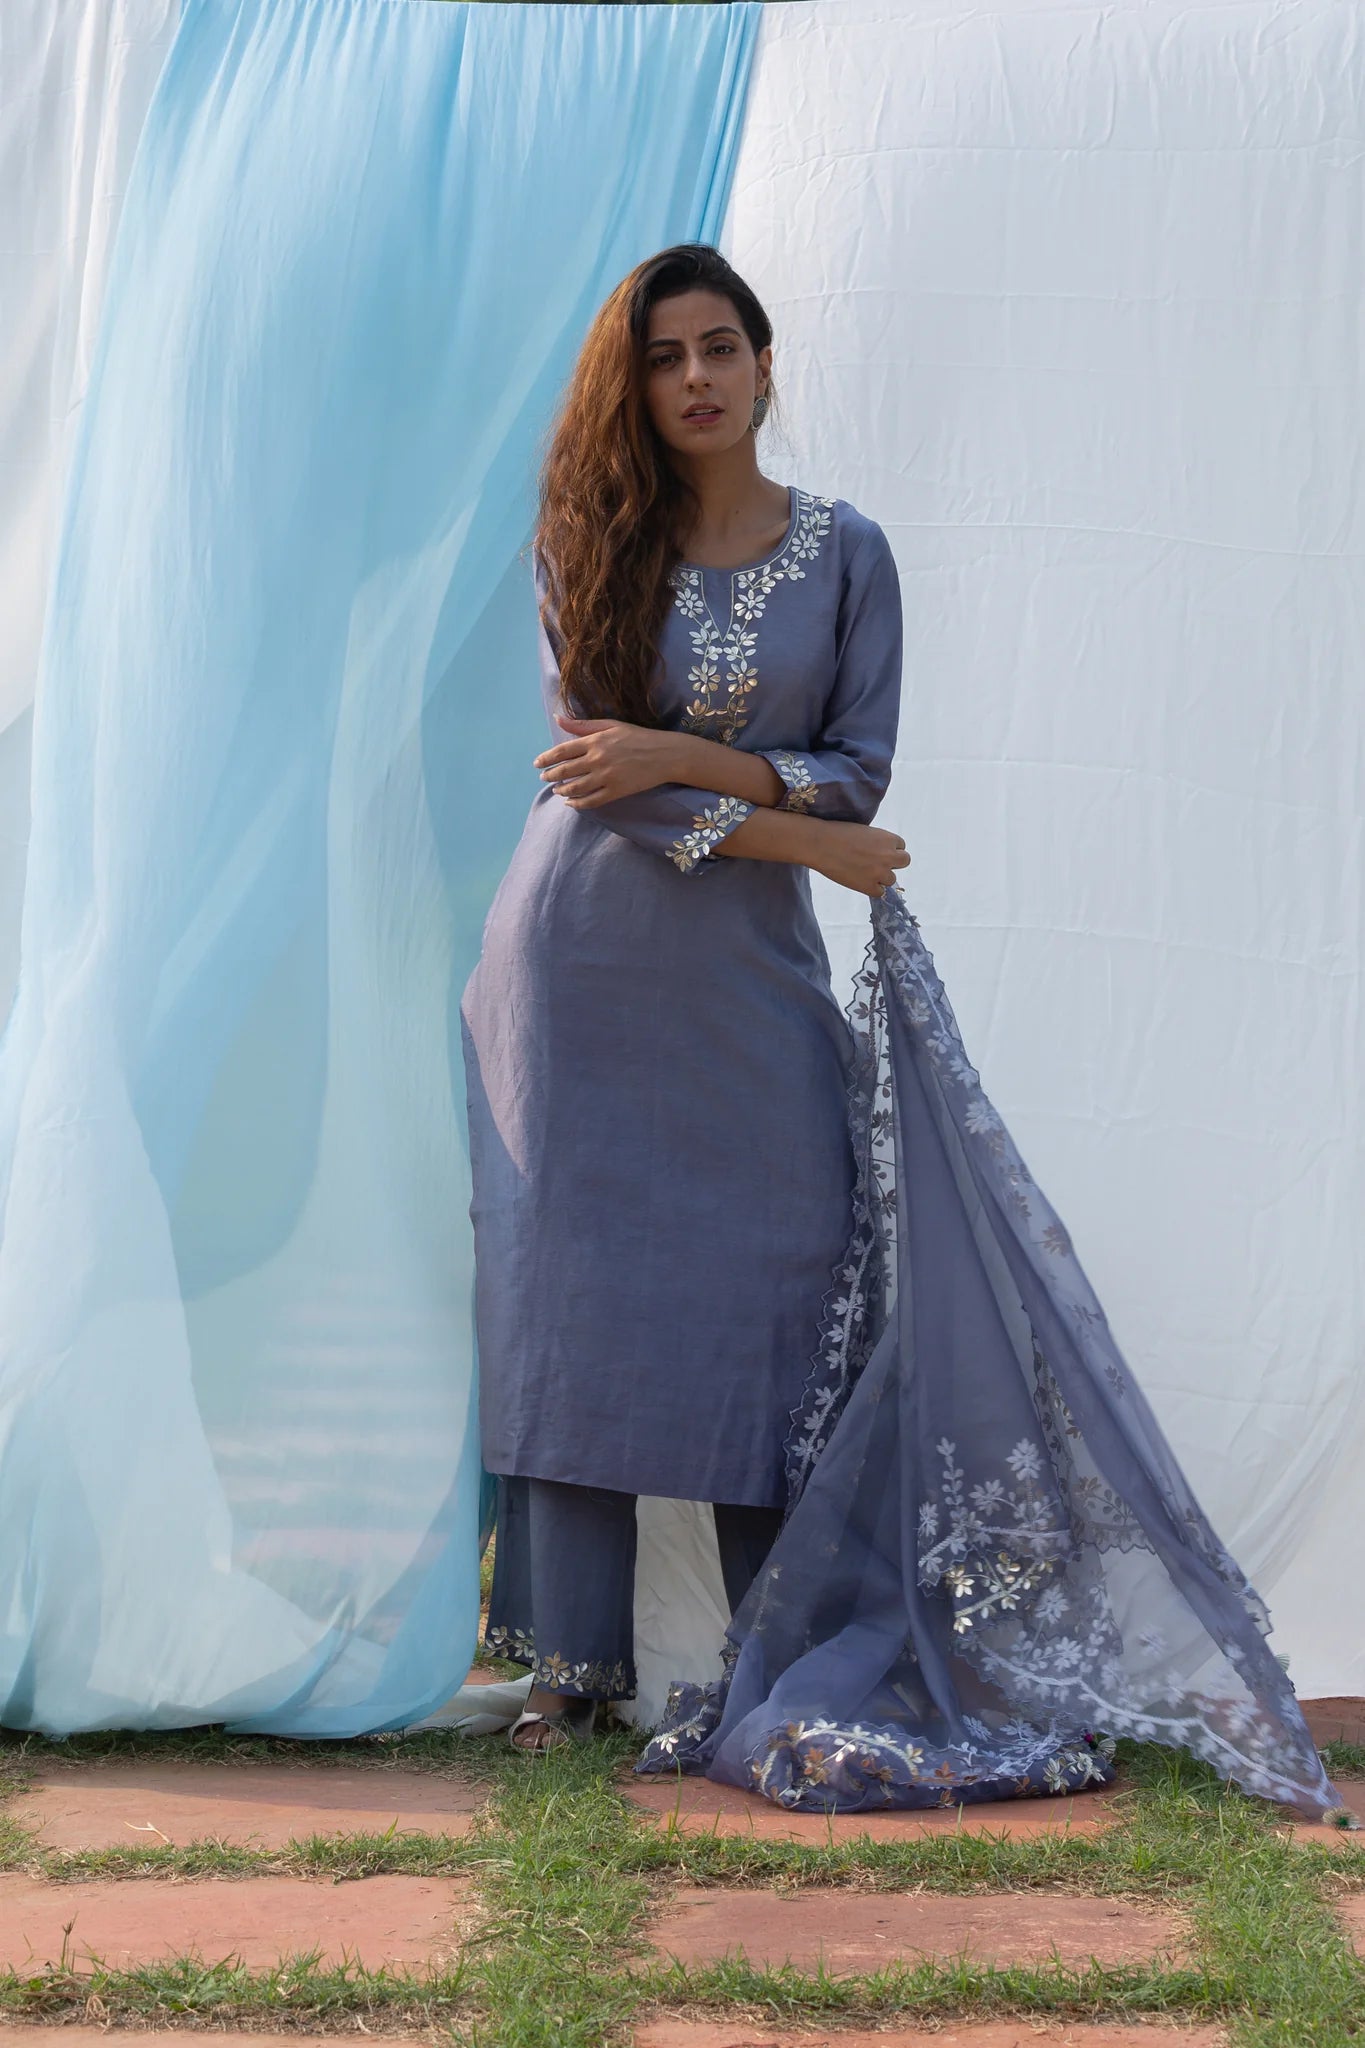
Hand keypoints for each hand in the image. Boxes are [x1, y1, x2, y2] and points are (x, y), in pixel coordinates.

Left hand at [535, 716, 675, 807]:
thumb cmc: (637, 737)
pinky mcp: (615, 792)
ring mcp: (606, 778)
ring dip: (562, 790)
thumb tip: (558, 719)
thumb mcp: (610, 725)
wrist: (665, 754)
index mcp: (595, 741)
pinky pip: (591, 801)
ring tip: (557, 790)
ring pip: (575, 788)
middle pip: (565, 771)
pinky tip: (571, 803)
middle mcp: (597, 760)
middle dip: (550, 775)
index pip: (562, 751)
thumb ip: (582, 725)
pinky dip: (577, 804)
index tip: (537, 764)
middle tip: (544, 778)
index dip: (546, 758)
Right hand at [808, 822, 910, 898]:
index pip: (901, 846)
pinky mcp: (868, 887)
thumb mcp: (865, 831)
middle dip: (893, 862)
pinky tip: (861, 881)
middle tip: (877, 862)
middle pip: (904, 861)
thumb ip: (877, 842)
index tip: (878, 850)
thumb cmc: (838, 833)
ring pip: (892, 879)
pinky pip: (879, 892)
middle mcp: (888, 856)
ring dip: (881, 876)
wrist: (821, 845)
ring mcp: (879, 873)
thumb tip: (880, 852)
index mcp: (888, 839)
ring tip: (865, 872)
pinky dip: (872, 888)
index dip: (890, 848)